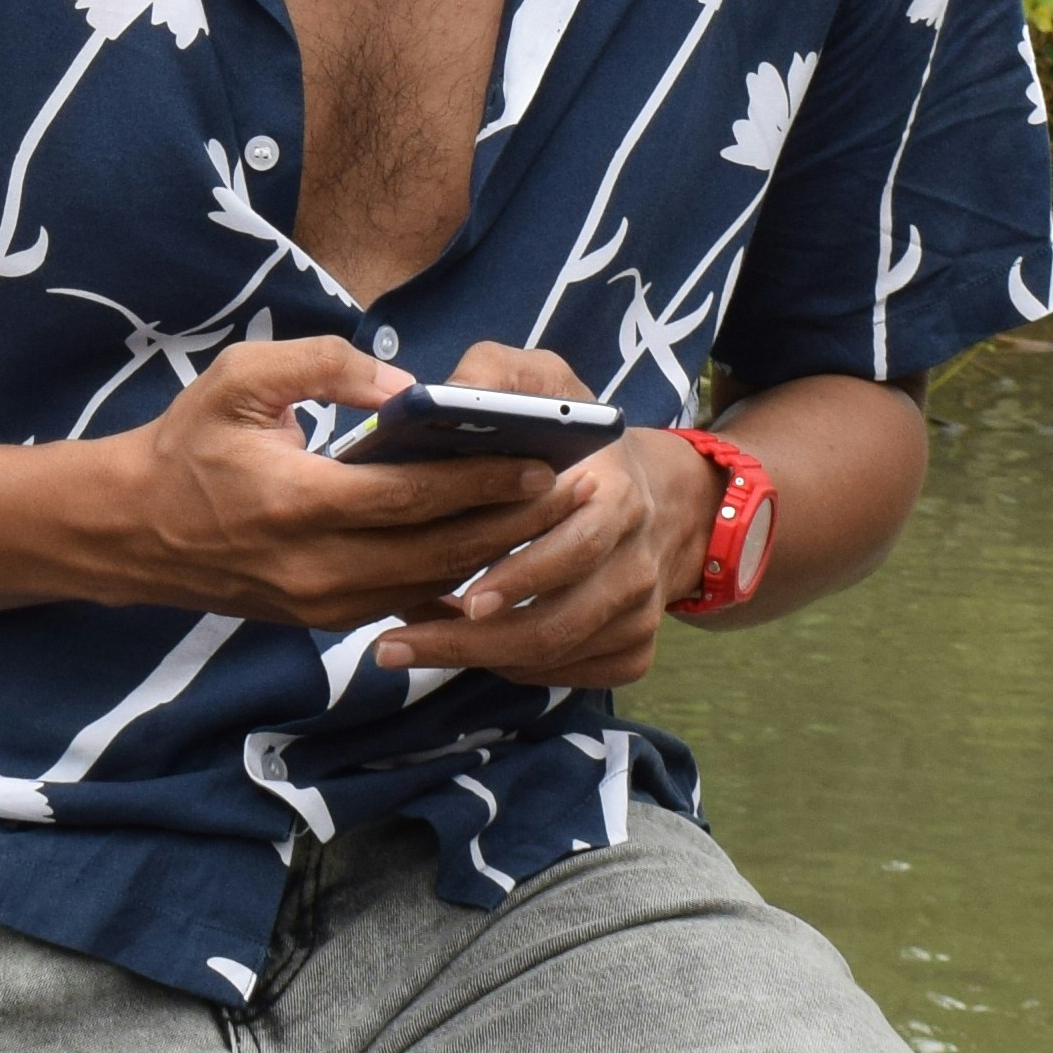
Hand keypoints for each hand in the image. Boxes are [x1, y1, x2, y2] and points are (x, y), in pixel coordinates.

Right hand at [112, 332, 546, 631]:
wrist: (129, 531)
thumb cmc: (188, 444)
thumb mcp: (241, 380)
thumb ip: (325, 367)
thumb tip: (405, 390)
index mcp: (297, 502)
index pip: (412, 497)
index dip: (481, 480)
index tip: (540, 461)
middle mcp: (315, 567)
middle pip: (438, 551)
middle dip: (512, 522)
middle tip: (574, 493)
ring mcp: (320, 603)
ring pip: (429, 585)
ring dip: (494, 556)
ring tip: (551, 522)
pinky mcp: (321, 620)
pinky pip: (404, 605)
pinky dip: (454, 588)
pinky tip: (500, 564)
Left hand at [373, 342, 724, 692]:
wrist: (657, 494)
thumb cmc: (578, 437)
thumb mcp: (547, 381)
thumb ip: (495, 375)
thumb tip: (443, 397)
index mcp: (619, 496)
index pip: (576, 547)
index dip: (520, 576)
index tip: (459, 599)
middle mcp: (638, 562)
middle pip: (559, 622)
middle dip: (473, 641)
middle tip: (395, 645)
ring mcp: (640, 613)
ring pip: (555, 656)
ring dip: (477, 660)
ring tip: (405, 646)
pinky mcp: (633, 650)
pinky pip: (569, 676)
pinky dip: (512, 670)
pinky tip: (462, 652)